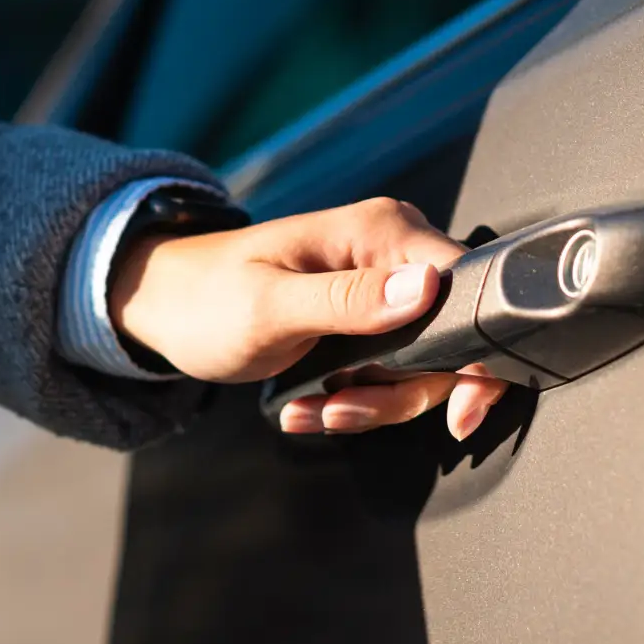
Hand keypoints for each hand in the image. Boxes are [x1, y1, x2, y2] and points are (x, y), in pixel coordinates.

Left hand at [110, 197, 508, 439]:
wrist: (166, 308)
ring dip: (371, 405)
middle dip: (401, 394)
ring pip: (421, 368)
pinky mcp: (369, 321)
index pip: (470, 285)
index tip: (460, 412)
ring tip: (315, 412)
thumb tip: (426, 287)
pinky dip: (356, 402)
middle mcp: (393, 252)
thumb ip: (348, 301)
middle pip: (450, 340)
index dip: (478, 354)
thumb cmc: (206, 298)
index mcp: (381, 231)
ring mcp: (383, 288)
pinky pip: (390, 373)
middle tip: (343, 410)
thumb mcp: (271, 307)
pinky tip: (310, 407)